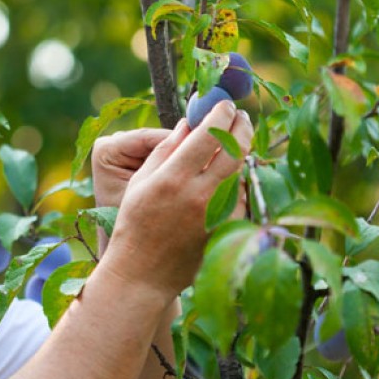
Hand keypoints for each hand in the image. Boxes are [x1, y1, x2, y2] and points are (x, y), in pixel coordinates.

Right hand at [102, 101, 253, 297]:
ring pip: (243, 172)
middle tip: (240, 117)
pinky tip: (228, 179)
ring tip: (234, 144)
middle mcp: (199, 195)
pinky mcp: (227, 230)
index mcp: (172, 178)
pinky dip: (239, 182)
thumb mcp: (141, 182)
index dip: (222, 113)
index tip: (225, 105)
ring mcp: (217, 215)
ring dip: (242, 153)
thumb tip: (189, 122)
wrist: (143, 273)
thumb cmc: (135, 224)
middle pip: (236, 149)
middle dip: (242, 126)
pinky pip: (242, 197)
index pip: (209, 133)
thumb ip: (166, 150)